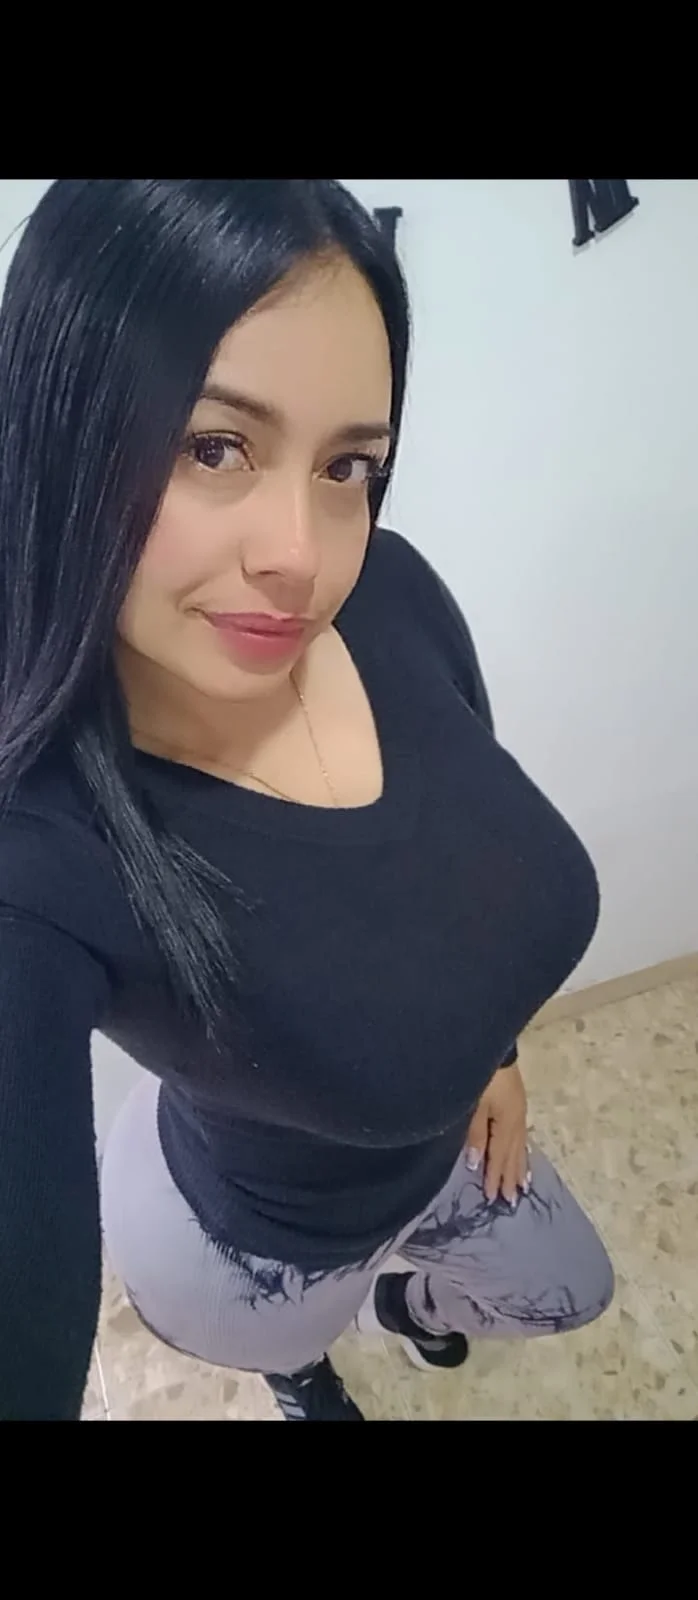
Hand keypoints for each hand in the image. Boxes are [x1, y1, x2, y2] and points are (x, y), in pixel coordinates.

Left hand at [465, 1064, 530, 1206]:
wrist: (494, 1046)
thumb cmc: (482, 1076)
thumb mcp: (474, 1105)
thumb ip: (475, 1135)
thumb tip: (476, 1163)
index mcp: (506, 1123)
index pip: (499, 1156)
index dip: (494, 1176)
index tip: (491, 1197)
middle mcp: (517, 1121)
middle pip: (513, 1154)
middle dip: (510, 1177)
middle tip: (511, 1201)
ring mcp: (520, 1113)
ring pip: (520, 1147)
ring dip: (519, 1167)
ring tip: (522, 1186)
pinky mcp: (518, 1105)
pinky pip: (522, 1136)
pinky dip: (523, 1151)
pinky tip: (523, 1156)